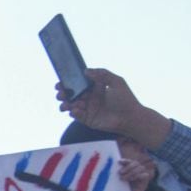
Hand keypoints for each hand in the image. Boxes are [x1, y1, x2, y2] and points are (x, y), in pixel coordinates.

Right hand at [57, 68, 171, 149]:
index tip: (61, 82)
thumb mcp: (117, 82)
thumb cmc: (126, 99)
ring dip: (65, 104)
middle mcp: (91, 98)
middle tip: (60, 94)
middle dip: (64, 94)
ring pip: (71, 105)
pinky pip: (76, 116)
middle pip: (72, 95)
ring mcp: (88, 109)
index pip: (80, 84)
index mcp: (96, 88)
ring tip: (65, 104)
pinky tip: (75, 110)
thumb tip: (86, 71)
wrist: (130, 118)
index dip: (69, 83)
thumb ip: (103, 74)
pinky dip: (73, 112)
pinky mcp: (88, 119)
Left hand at [118, 150, 157, 190]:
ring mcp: (141, 177)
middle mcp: (136, 172)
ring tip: (123, 178)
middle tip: (120, 173)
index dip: (126, 161)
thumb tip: (111, 167)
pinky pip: (145, 175)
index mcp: (129, 171)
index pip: (130, 162)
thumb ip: (116, 175)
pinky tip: (132, 179)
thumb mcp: (116, 183)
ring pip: (141, 168)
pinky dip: (138, 175)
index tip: (119, 162)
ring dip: (132, 171)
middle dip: (128, 167)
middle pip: (136, 163)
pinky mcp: (145, 183)